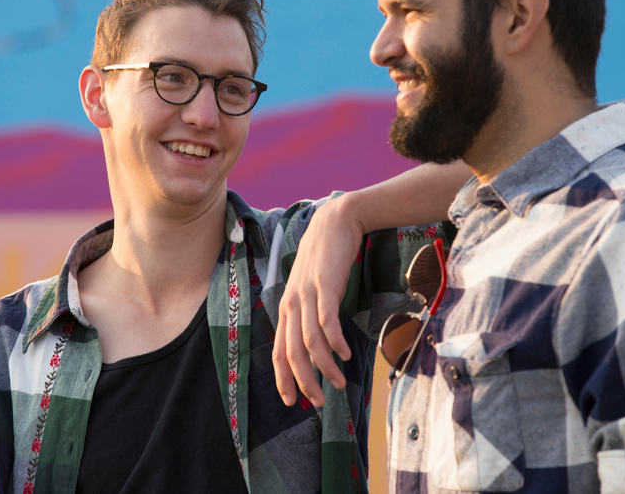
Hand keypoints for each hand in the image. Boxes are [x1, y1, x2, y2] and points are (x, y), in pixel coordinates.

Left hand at [273, 195, 362, 406]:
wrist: (336, 223)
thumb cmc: (324, 258)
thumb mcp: (310, 287)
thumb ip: (309, 312)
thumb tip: (317, 343)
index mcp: (286, 307)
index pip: (278, 350)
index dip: (283, 378)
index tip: (291, 402)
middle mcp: (291, 303)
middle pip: (291, 352)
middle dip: (303, 381)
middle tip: (317, 402)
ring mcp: (307, 294)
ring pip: (309, 341)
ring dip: (324, 367)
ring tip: (339, 383)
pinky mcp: (325, 286)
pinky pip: (327, 321)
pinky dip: (335, 341)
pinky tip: (345, 354)